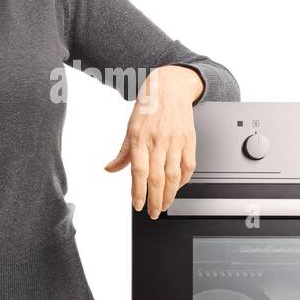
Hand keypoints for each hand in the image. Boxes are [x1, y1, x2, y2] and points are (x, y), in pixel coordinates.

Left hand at [103, 65, 203, 218]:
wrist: (170, 87)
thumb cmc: (148, 106)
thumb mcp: (130, 128)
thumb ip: (123, 152)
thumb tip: (110, 169)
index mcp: (140, 138)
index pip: (138, 171)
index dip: (138, 191)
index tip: (138, 205)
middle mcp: (158, 140)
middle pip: (157, 178)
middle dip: (155, 200)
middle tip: (153, 212)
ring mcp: (175, 140)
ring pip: (174, 175)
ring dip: (169, 195)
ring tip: (164, 205)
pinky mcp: (189, 140)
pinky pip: (189, 166)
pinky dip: (184, 181)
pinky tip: (177, 187)